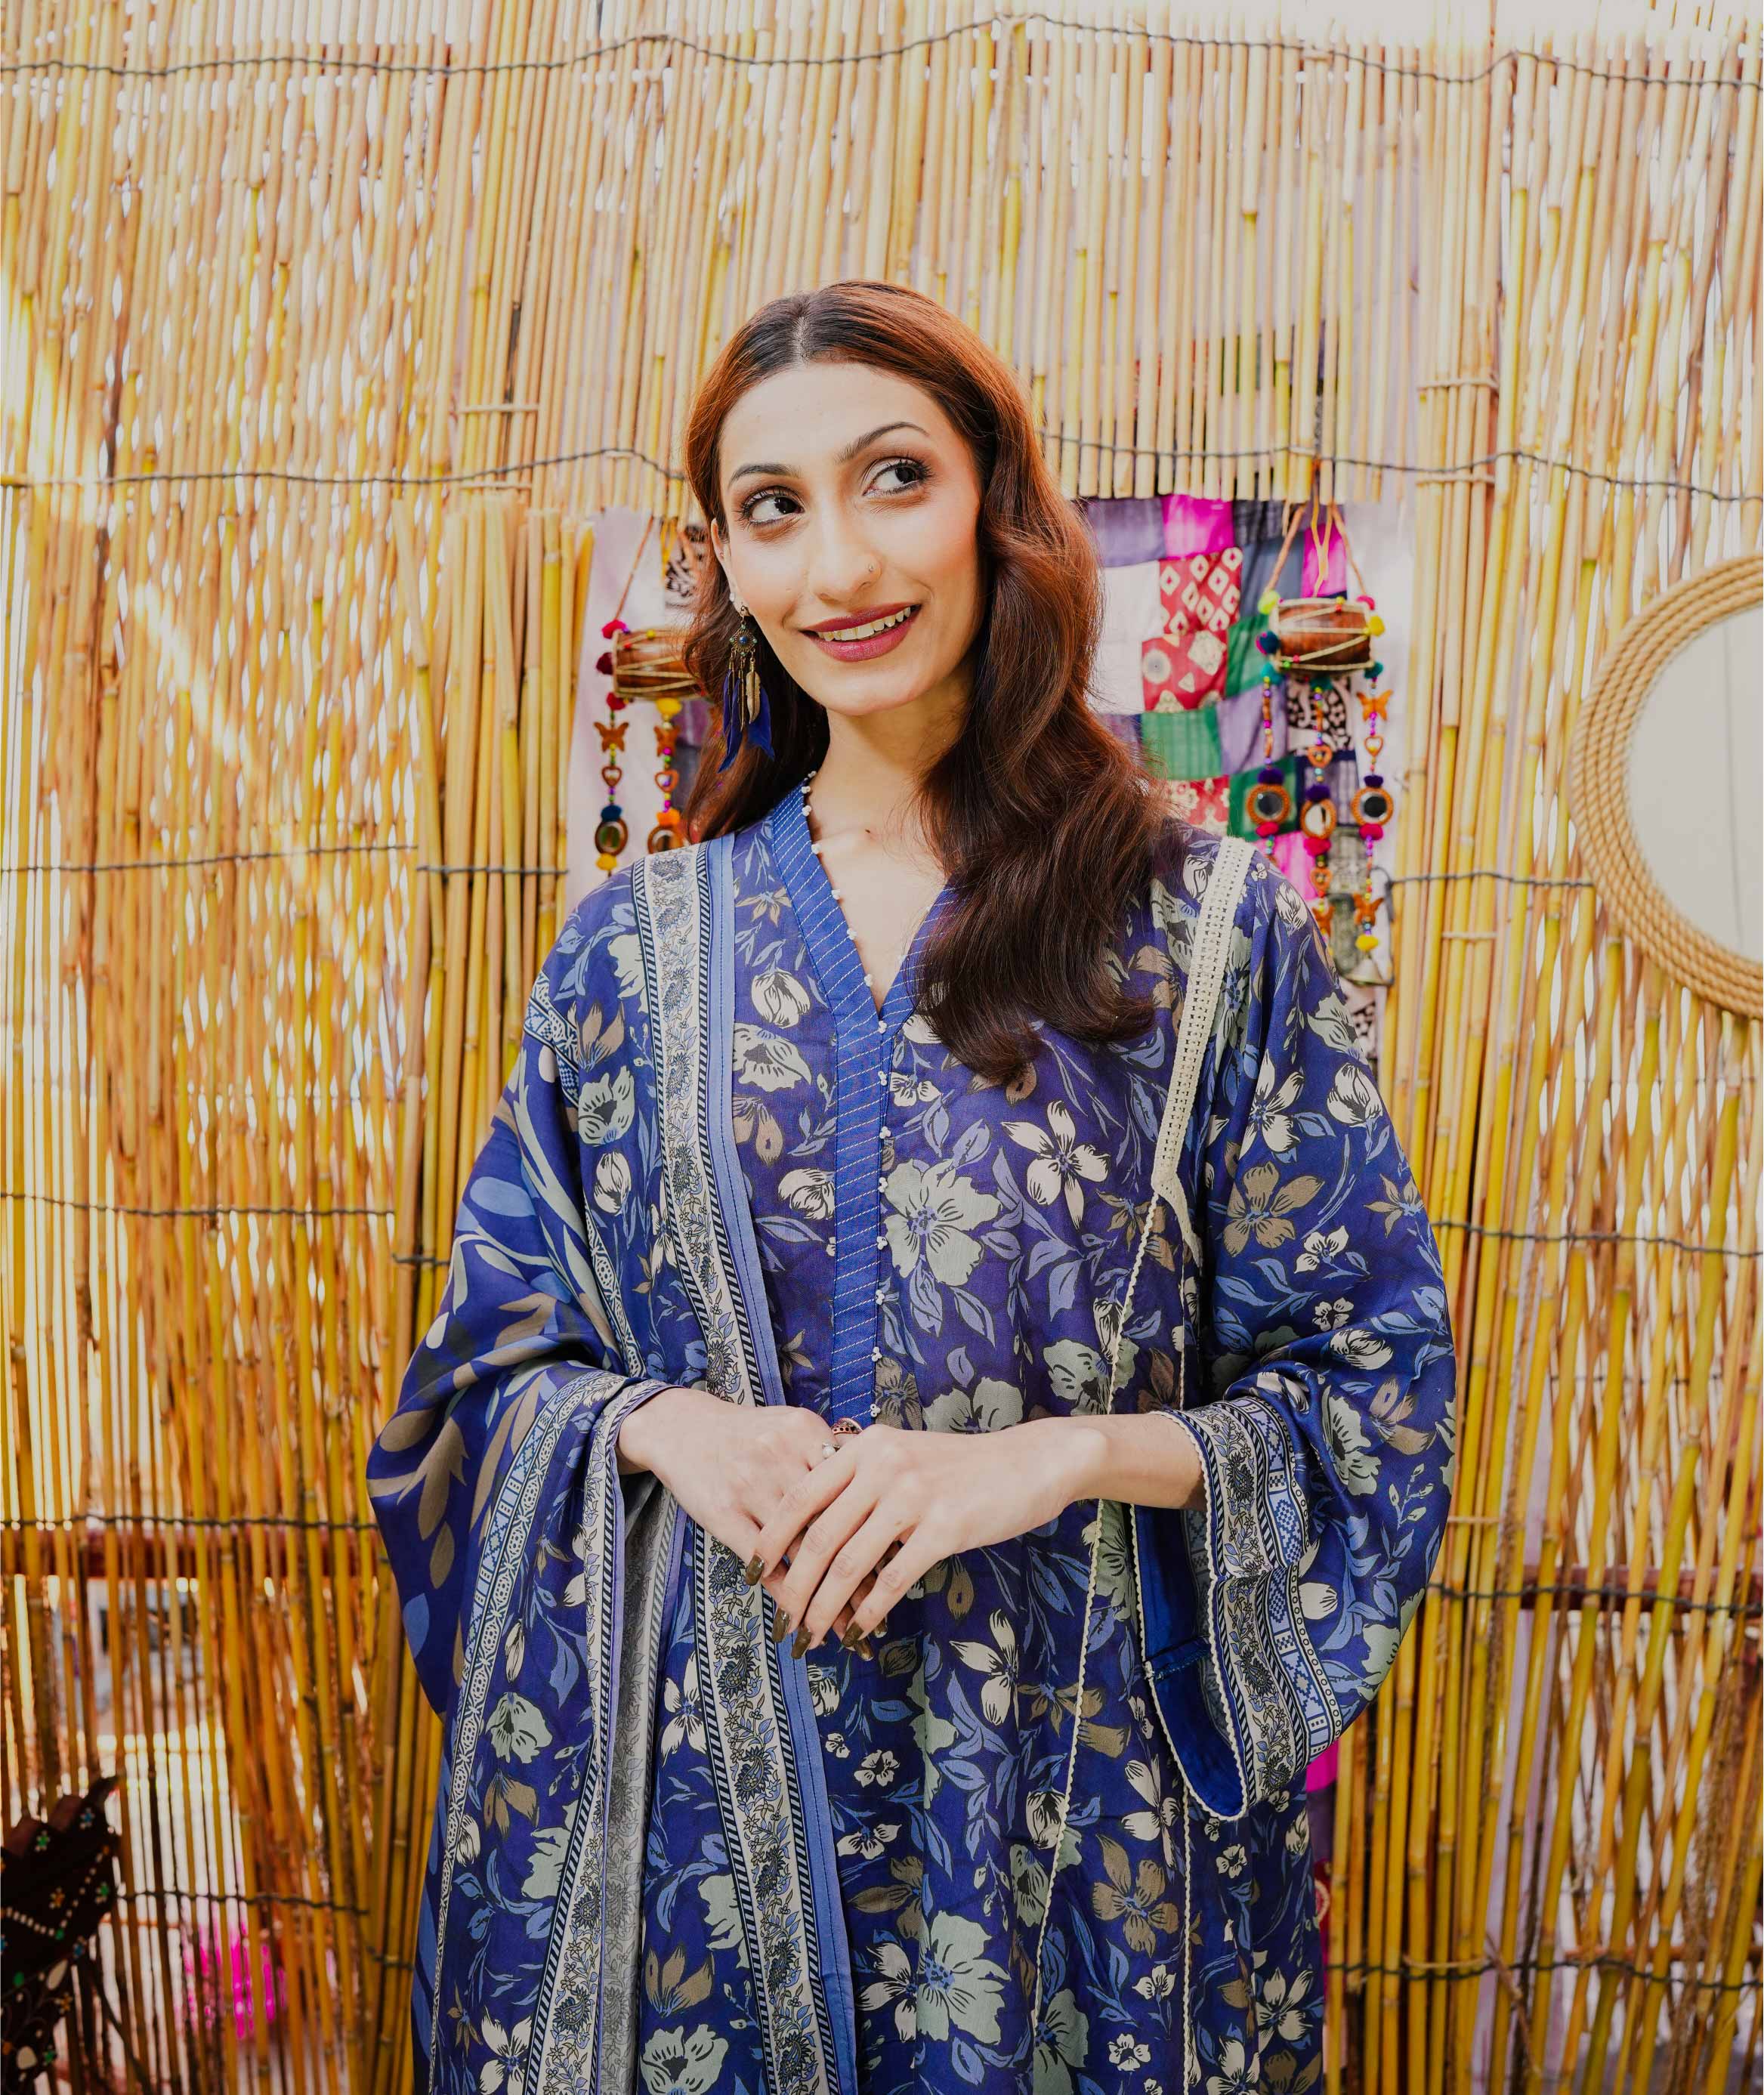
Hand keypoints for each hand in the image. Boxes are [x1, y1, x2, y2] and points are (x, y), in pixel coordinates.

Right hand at [616, 1388, 879, 1646]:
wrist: (682, 1427)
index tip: (903, 1565)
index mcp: (805, 1430)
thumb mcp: (792, 1429)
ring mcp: (751, 1485)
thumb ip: (831, 1455)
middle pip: (833, 1522)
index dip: (878, 1529)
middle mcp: (781, 1455)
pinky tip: (800, 1619)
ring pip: (801, 1549)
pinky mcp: (723, 1512)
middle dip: (860, 1573)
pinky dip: (785, 1593)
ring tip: (848, 1631)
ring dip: (826, 1596)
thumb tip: (880, 1495)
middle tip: (882, 1612)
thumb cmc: (750, 1436)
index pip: (852, 1487)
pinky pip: (763, 1560)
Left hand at [748, 1417, 1084, 1653]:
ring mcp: (912, 1495)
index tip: (752, 1571)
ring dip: (825, 1607)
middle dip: (794, 1586)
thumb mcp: (901, 1455)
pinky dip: (871, 1610)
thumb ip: (859, 1479)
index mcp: (865, 1446)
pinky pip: (893, 1577)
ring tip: (811, 1635)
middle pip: (819, 1536)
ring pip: (851, 1563)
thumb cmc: (960, 1467)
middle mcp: (882, 1465)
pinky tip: (858, 1632)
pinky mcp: (943, 1526)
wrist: (1026, 1463)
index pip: (801, 1495)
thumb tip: (812, 1525)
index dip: (771, 1538)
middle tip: (781, 1621)